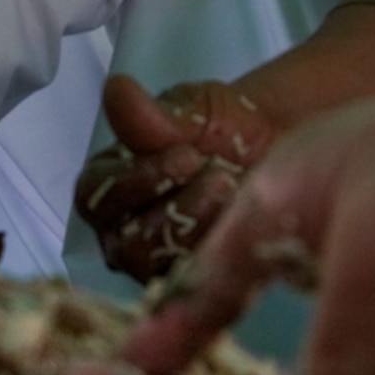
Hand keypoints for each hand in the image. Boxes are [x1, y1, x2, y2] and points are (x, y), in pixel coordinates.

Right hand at [76, 77, 279, 283]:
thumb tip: (116, 90)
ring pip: (156, 267)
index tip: (188, 154)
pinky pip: (189, 284)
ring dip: (196, 232)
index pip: (96, 195)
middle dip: (174, 211)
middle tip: (220, 177)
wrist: (277, 147)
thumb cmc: (224, 126)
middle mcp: (120, 228)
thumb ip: (152, 113)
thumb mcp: (193, 110)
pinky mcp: (186, 283)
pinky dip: (216, 256)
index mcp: (107, 183)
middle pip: (123, 242)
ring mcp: (153, 261)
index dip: (139, 180)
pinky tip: (241, 225)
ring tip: (233, 197)